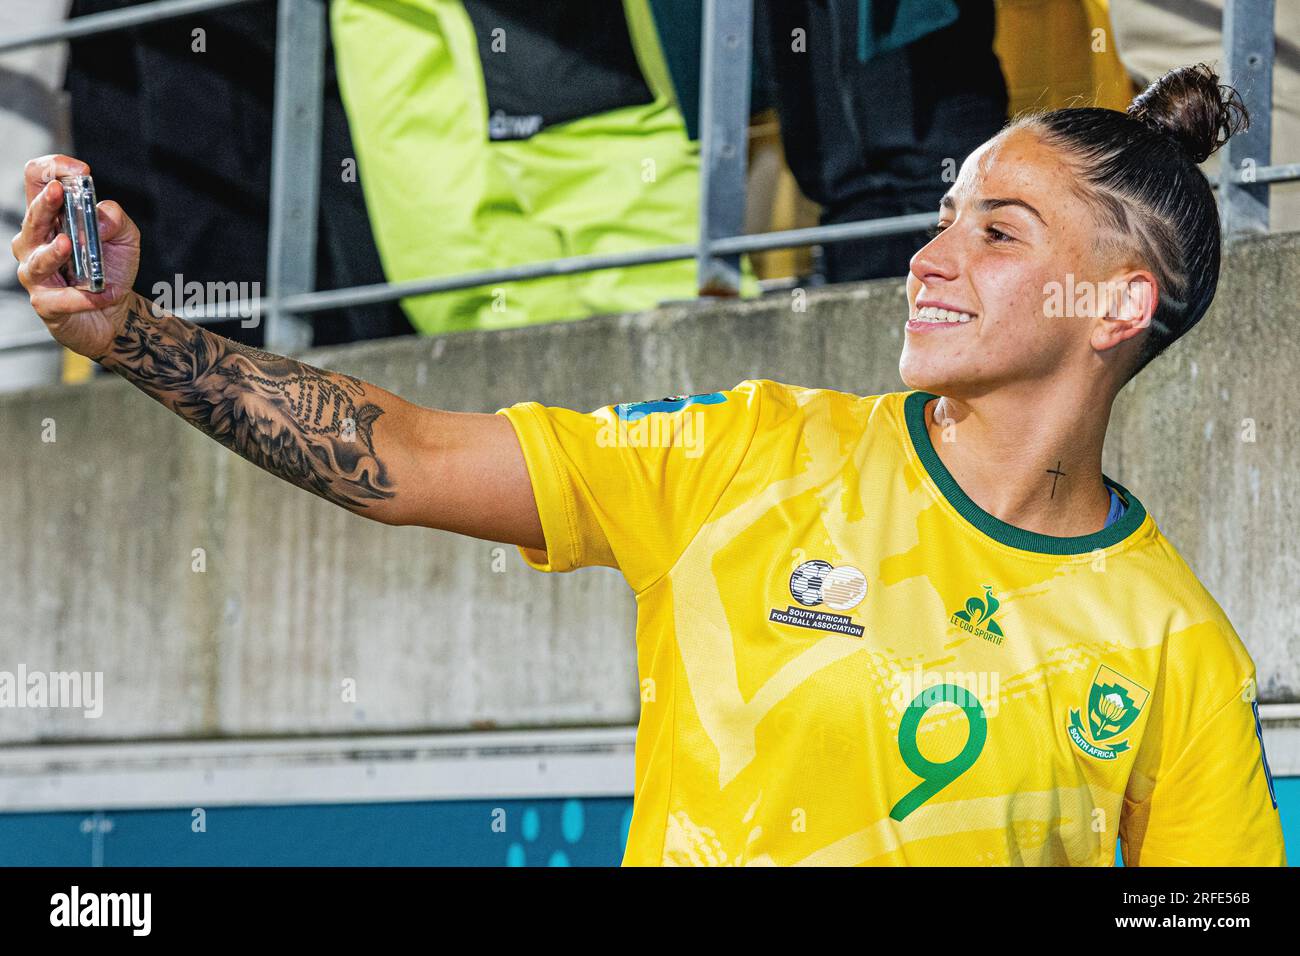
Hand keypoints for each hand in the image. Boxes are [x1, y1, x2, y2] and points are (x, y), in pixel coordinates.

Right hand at [11, 154, 140, 359]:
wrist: (114, 313)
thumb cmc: (111, 268)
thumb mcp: (125, 239)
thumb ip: (116, 220)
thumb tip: (100, 216)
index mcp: (51, 217)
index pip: (37, 181)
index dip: (53, 169)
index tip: (80, 170)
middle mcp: (35, 241)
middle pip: (33, 216)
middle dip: (46, 203)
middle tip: (60, 191)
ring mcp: (36, 272)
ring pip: (37, 258)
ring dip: (53, 251)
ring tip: (68, 244)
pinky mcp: (46, 303)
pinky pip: (60, 299)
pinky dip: (82, 297)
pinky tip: (101, 293)